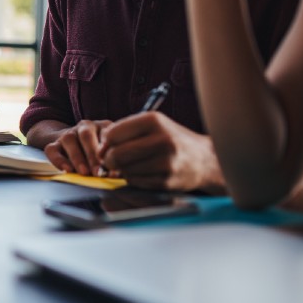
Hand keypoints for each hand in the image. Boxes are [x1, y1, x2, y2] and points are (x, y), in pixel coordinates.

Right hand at [43, 120, 112, 175]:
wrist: (76, 145)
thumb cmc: (100, 153)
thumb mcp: (109, 152)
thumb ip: (112, 160)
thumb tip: (115, 174)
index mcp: (102, 126)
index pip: (106, 134)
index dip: (109, 151)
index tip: (114, 168)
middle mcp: (85, 126)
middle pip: (86, 135)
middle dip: (92, 155)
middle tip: (98, 172)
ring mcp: (68, 134)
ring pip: (69, 139)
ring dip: (77, 157)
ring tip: (84, 173)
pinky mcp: (54, 144)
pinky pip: (52, 150)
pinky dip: (58, 160)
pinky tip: (67, 171)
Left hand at [98, 111, 218, 191]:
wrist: (202, 159)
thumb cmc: (170, 139)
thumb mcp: (152, 124)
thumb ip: (125, 130)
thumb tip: (100, 147)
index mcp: (154, 120)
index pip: (113, 133)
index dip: (105, 142)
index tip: (106, 146)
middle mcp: (161, 139)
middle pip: (117, 154)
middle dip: (109, 160)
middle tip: (111, 160)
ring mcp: (165, 162)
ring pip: (125, 170)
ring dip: (122, 170)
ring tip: (132, 164)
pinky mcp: (167, 181)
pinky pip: (136, 182)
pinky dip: (134, 179)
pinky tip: (143, 172)